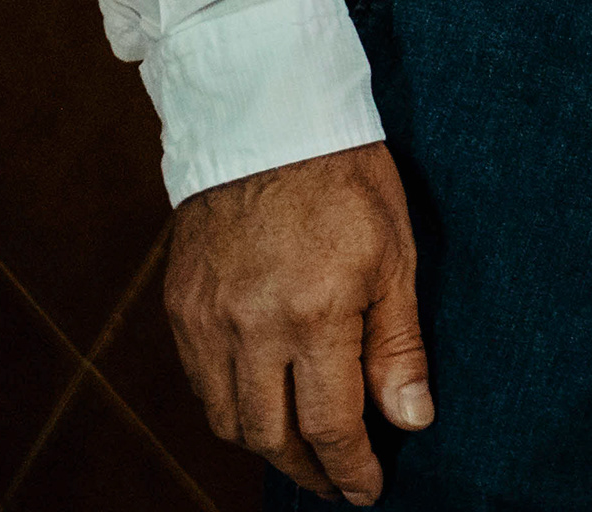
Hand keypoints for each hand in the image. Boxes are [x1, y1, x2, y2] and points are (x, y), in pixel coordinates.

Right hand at [163, 142, 429, 505]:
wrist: (266, 118)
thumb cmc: (346, 178)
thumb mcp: (395, 255)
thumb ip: (398, 346)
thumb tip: (412, 418)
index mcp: (314, 315)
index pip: (329, 425)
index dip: (350, 468)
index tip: (368, 489)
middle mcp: (251, 328)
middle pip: (271, 436)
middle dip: (308, 470)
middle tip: (337, 481)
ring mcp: (207, 320)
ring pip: (227, 419)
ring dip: (266, 445)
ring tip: (303, 451)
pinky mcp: (179, 306)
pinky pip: (199, 382)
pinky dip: (229, 406)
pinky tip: (261, 402)